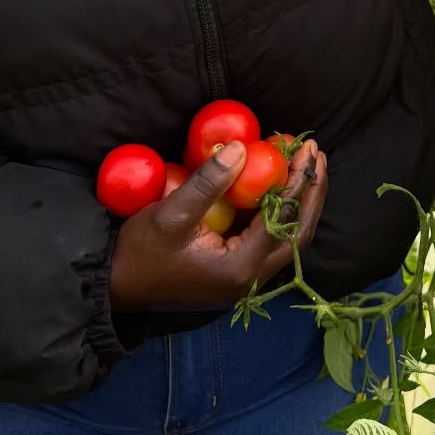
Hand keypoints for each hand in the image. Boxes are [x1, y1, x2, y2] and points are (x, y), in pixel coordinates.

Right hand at [108, 139, 326, 311]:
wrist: (118, 286)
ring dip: (300, 201)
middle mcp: (250, 279)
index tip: (307, 149)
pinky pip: (270, 239)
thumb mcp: (171, 213)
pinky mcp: (237, 271)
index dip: (299, 182)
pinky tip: (279, 184)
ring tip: (307, 164)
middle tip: (316, 154)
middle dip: (311, 192)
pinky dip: (280, 211)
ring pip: (288, 239)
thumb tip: (242, 148)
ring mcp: (245, 279)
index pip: (282, 219)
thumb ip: (209, 182)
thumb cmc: (141, 252)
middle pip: (297, 234)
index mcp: (239, 268)